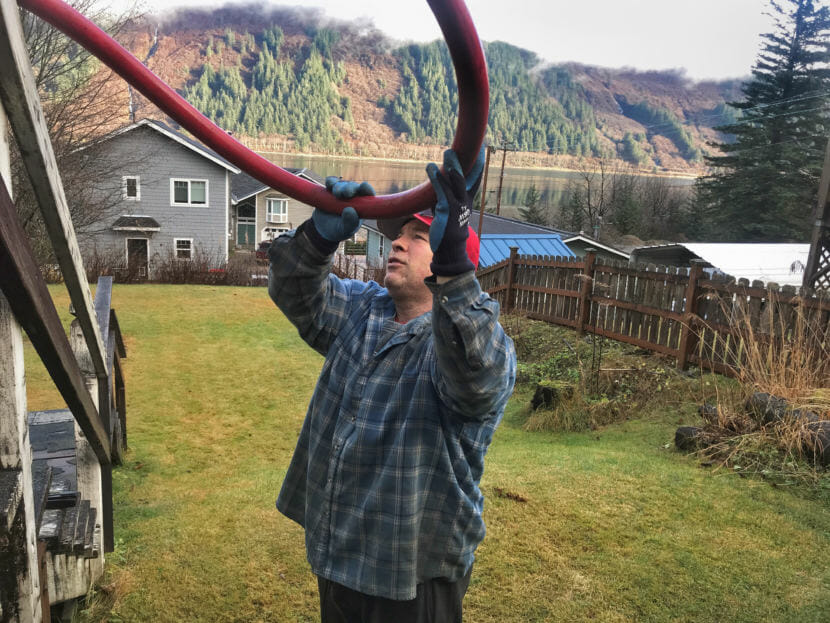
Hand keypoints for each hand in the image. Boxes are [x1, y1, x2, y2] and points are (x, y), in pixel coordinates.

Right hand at [310, 177, 375, 242]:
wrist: (322, 229)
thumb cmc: (338, 230)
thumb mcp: (344, 230)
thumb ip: (349, 223)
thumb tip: (350, 210)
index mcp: (361, 205)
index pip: (367, 194)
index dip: (367, 189)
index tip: (363, 187)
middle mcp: (353, 196)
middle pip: (354, 187)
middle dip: (350, 188)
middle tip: (346, 193)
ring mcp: (341, 192)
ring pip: (342, 184)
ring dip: (339, 186)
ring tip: (336, 193)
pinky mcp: (329, 190)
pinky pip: (331, 182)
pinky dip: (330, 182)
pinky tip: (329, 184)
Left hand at [426, 146, 484, 275]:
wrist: (449, 249)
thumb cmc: (447, 230)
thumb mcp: (446, 211)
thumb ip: (441, 197)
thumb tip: (435, 189)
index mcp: (467, 201)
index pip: (475, 179)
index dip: (478, 164)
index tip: (480, 149)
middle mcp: (464, 201)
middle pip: (468, 177)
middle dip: (468, 160)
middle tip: (470, 146)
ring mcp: (456, 205)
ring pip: (457, 182)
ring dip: (452, 166)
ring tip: (448, 151)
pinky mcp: (446, 210)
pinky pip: (441, 191)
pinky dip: (436, 178)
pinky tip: (431, 167)